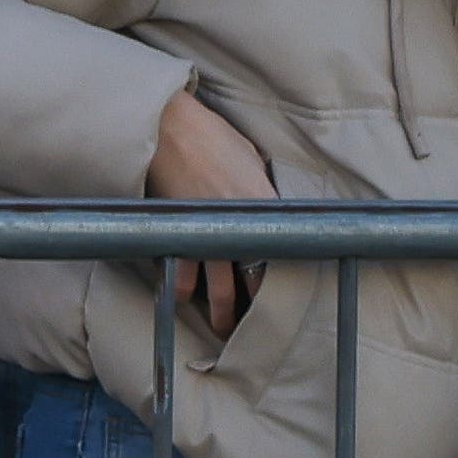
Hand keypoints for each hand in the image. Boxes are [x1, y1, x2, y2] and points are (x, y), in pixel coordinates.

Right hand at [146, 85, 278, 338]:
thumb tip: (262, 192)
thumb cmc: (210, 133)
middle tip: (261, 326)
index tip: (291, 291)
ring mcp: (205, 237)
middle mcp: (236, 228)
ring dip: (220, 315)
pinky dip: (180, 291)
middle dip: (258, 306)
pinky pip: (179, 277)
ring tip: (222, 328)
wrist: (167, 129)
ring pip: (217, 293)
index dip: (288, 276)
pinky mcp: (175, 238)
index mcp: (262, 204)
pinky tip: (182, 300)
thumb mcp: (248, 155)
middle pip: (255, 281)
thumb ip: (258, 181)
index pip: (283, 252)